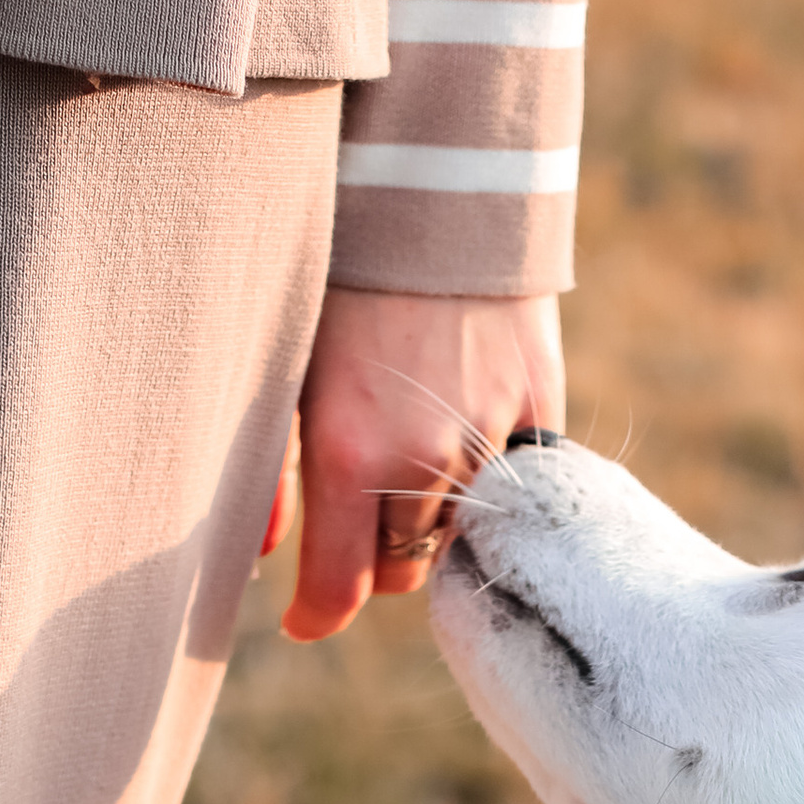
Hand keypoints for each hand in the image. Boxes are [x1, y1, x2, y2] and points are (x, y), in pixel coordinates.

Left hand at [276, 289, 565, 643]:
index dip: (318, 614)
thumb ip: (275, 469)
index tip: (305, 617)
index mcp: (349, 456)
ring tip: (409, 447)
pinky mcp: (540, 414)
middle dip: (374, 553)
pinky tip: (459, 426)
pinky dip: (484, 478)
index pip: (342, 590)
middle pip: (401, 569)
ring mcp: (489, 442)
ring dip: (430, 515)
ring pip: (456, 533)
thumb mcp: (288, 367)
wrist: (438, 185)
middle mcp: (424, 463)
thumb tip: (264, 550)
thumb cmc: (342, 273)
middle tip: (353, 509)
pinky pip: (512, 487)